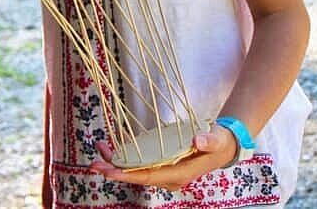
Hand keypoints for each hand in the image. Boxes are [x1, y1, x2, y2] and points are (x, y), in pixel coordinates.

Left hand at [88, 124, 237, 190]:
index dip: (129, 174)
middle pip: (137, 176)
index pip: (149, 176)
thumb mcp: (217, 140)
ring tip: (99, 149)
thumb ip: (208, 141)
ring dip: (116, 162)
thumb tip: (197, 141)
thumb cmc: (219, 143)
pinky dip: (124, 155)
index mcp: (180, 174)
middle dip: (115, 171)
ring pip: (135, 170)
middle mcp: (169, 176)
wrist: (222, 146)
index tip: (110, 171)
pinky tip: (111, 146)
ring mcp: (163, 171)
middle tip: (94, 165)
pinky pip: (139, 163)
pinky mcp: (160, 163)